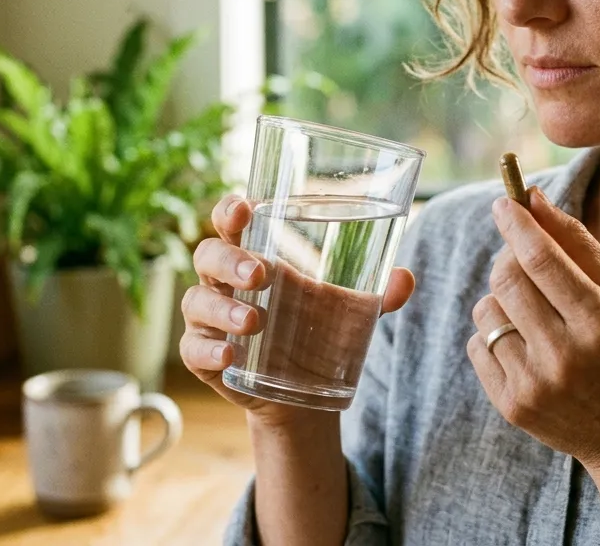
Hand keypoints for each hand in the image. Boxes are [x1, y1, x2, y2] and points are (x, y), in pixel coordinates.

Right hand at [180, 194, 416, 424]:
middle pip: (208, 255)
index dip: (229, 210)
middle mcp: (224, 281)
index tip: (243, 208)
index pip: (231, 222)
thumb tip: (405, 279)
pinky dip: (209, 350)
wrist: (303, 391)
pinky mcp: (204, 357)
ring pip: (198, 301)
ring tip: (255, 322)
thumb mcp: (350, 311)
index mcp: (254, 254)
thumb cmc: (318, 330)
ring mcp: (209, 319)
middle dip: (230, 261)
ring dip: (223, 309)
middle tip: (260, 275)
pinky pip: (194, 349)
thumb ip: (378, 295)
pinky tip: (230, 355)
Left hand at [466, 187, 599, 474]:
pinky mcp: (511, 406)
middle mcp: (565, 356)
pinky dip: (494, 333)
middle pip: (506, 279)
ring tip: (532, 311)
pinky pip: (477, 345)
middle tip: (520, 255)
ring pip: (486, 310)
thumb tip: (533, 199)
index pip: (542, 259)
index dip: (517, 224)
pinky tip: (525, 343)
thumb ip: (579, 244)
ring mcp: (534, 384)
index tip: (505, 203)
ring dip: (501, 298)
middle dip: (508, 256)